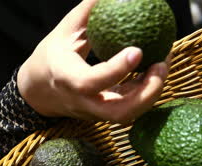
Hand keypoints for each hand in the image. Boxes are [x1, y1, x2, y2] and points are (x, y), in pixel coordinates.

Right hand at [17, 0, 169, 123]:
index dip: (117, 69)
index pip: (92, 81)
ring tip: (162, 64)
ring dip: (151, 92)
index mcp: (67, 80)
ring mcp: (95, 113)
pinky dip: (146, 91)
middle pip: (118, 112)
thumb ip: (86, 14)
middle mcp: (83, 103)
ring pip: (128, 114)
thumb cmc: (51, 58)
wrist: (38, 93)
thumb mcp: (64, 33)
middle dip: (146, 93)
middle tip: (161, 65)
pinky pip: (130, 108)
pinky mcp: (105, 116)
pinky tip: (156, 70)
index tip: (138, 49)